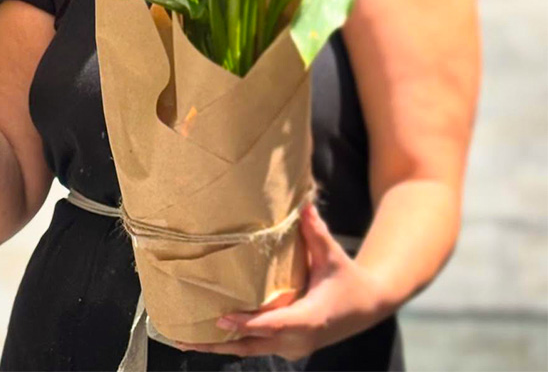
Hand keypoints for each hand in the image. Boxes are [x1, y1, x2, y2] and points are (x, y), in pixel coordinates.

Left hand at [177, 205, 391, 360]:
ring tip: (184, 341)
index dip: (248, 323)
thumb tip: (303, 202)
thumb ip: (315, 230)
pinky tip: (207, 337)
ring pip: (250, 350)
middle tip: (184, 337)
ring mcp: (292, 347)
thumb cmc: (346, 277)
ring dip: (219, 347)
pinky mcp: (287, 347)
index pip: (274, 324)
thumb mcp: (331, 254)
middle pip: (253, 344)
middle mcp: (298, 339)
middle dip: (219, 342)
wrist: (367, 307)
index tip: (222, 318)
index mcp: (309, 318)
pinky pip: (256, 348)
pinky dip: (232, 342)